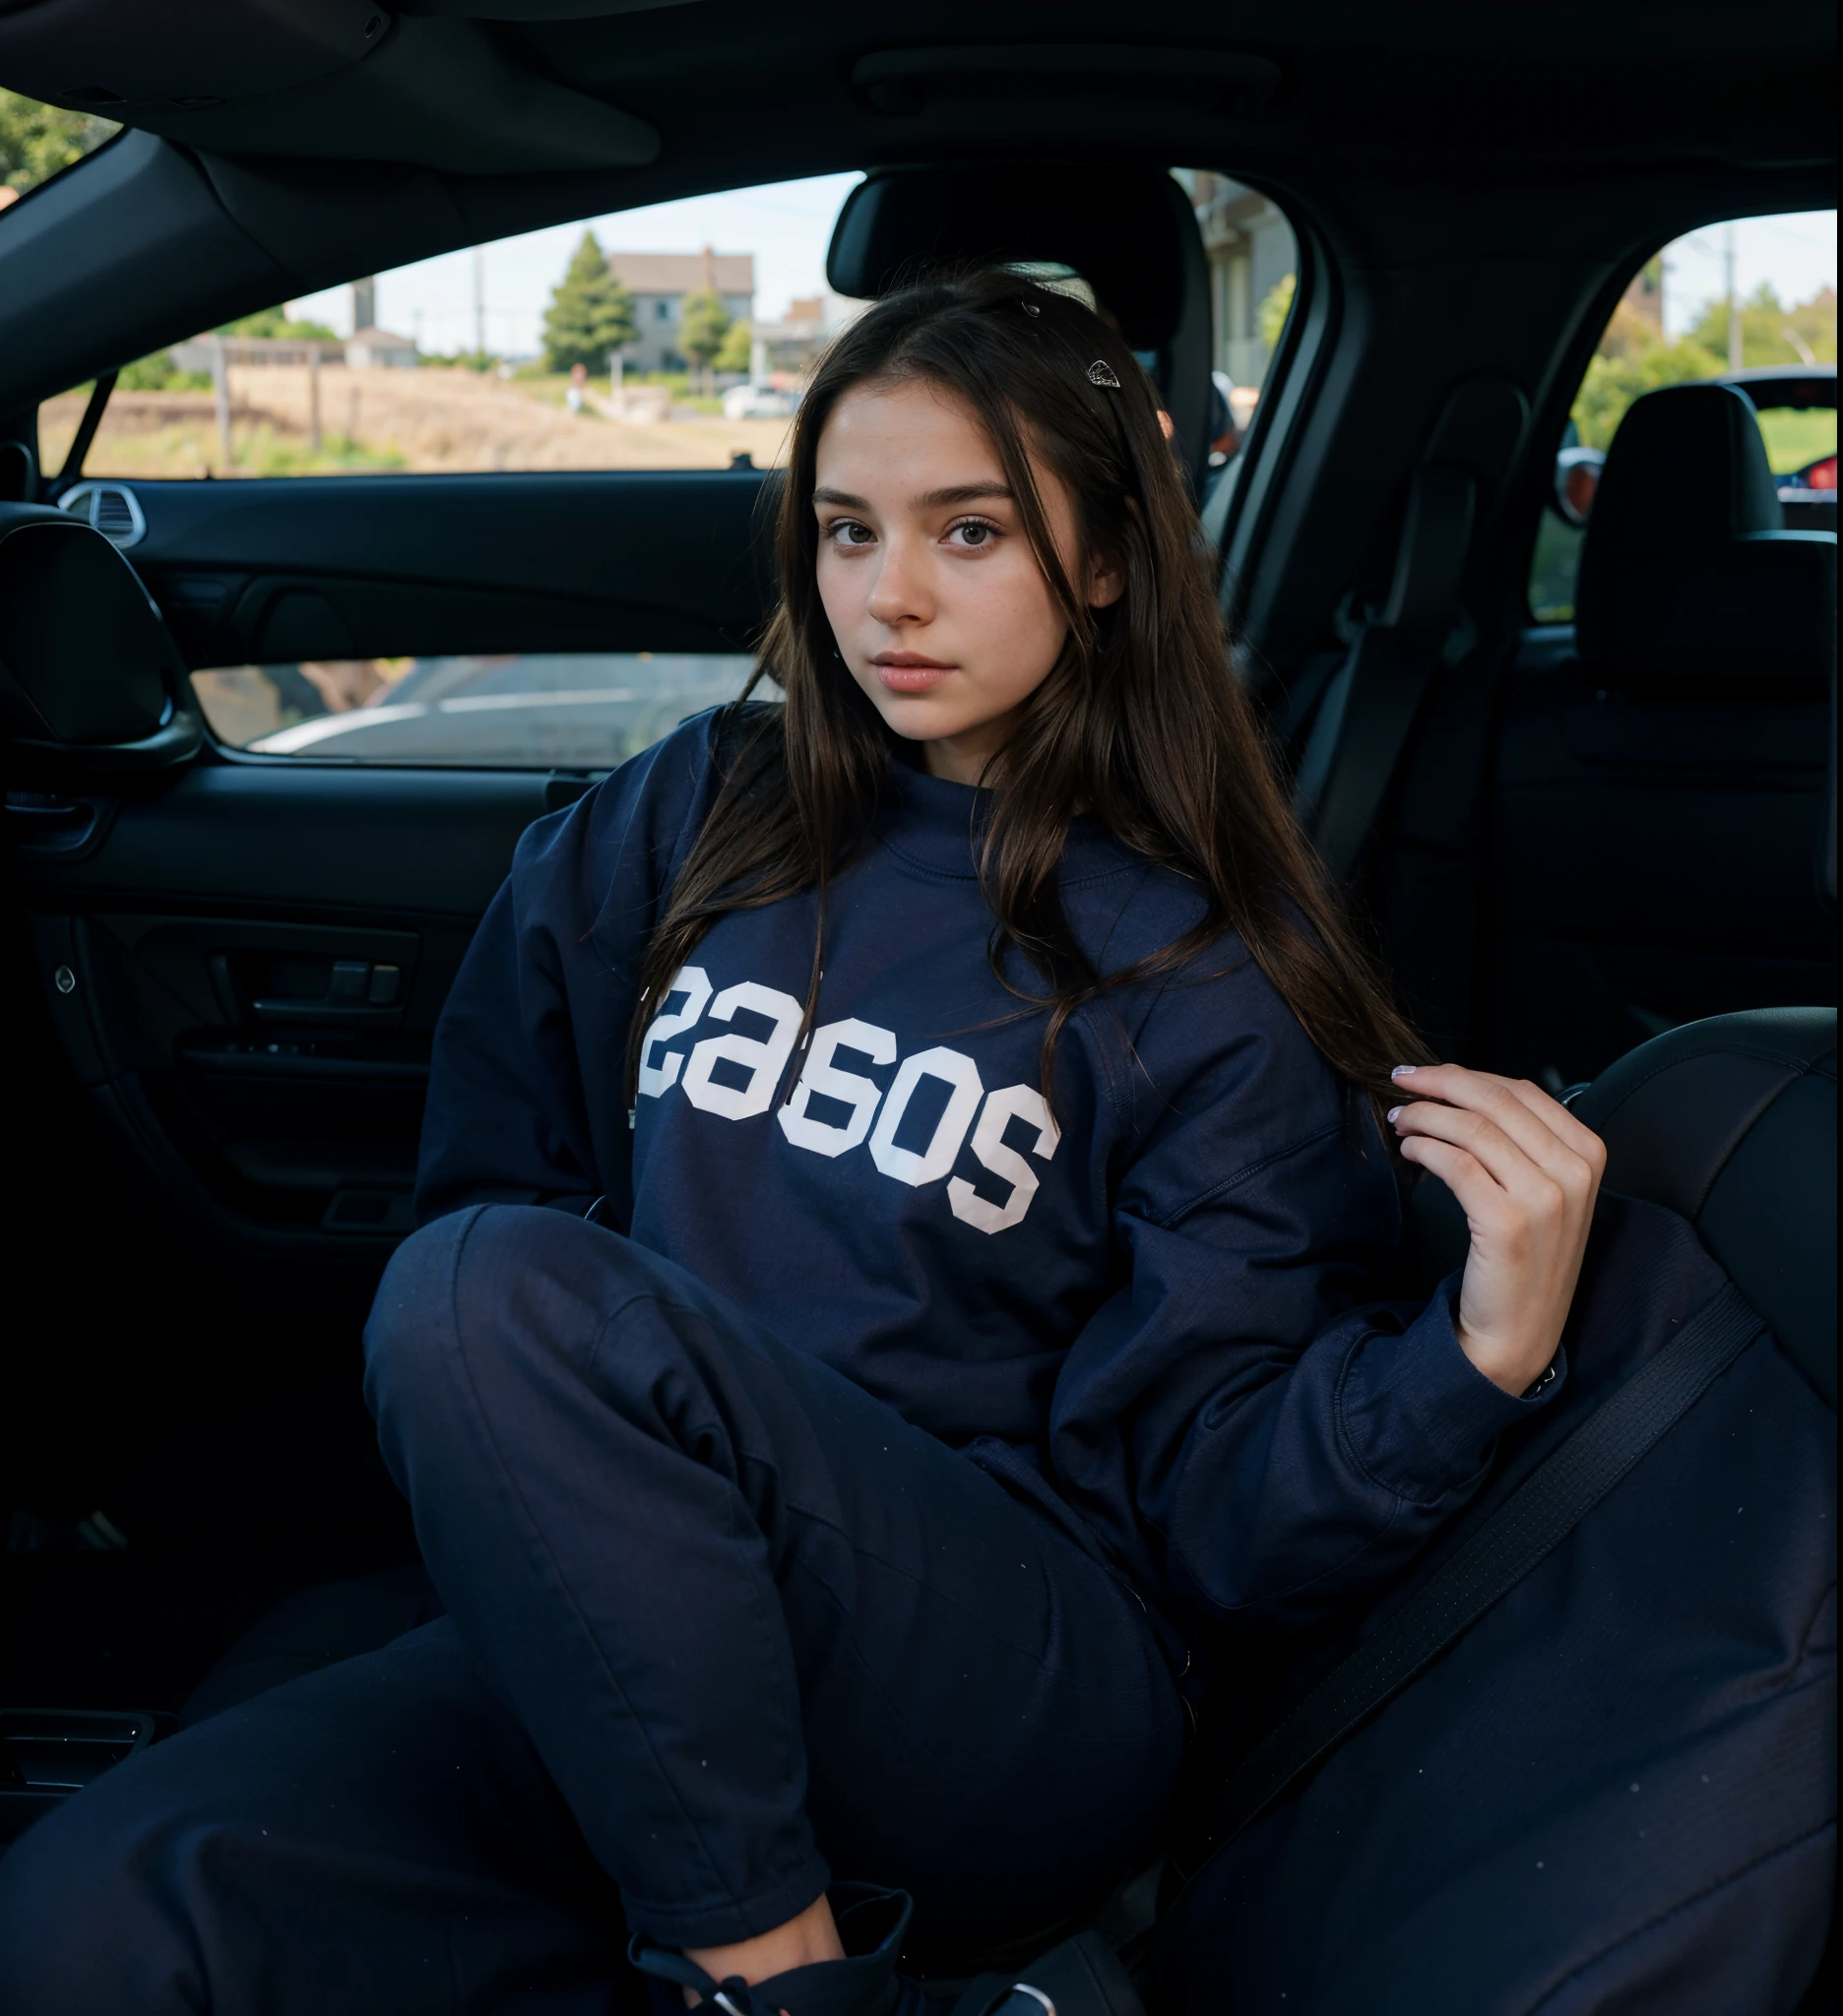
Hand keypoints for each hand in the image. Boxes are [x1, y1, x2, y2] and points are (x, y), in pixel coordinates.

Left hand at [1388, 1064, 1606, 1395]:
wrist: (1519, 1331)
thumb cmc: (1524, 1256)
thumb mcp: (1542, 1190)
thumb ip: (1521, 1140)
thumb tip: (1463, 1090)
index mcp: (1588, 1153)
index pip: (1521, 1090)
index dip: (1466, 1074)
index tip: (1427, 1075)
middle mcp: (1574, 1171)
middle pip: (1495, 1100)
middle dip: (1439, 1082)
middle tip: (1401, 1082)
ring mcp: (1545, 1198)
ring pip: (1472, 1127)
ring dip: (1425, 1115)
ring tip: (1401, 1120)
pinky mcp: (1508, 1222)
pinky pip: (1456, 1163)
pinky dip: (1425, 1147)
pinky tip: (1410, 1149)